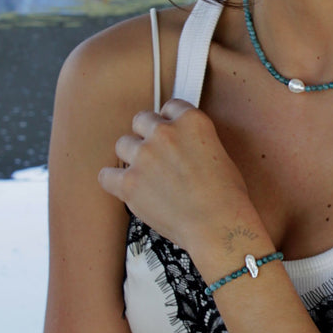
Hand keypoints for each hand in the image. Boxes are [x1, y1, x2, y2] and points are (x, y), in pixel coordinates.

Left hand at [98, 99, 259, 260]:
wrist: (218, 225)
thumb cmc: (226, 196)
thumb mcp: (219, 153)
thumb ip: (194, 141)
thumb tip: (180, 147)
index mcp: (192, 121)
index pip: (169, 107)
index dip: (168, 121)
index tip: (169, 133)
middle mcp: (165, 132)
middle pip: (141, 120)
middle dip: (147, 135)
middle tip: (155, 155)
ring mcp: (144, 156)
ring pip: (123, 144)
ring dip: (132, 157)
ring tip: (145, 175)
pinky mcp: (128, 182)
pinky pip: (106, 175)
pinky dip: (114, 182)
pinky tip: (125, 188)